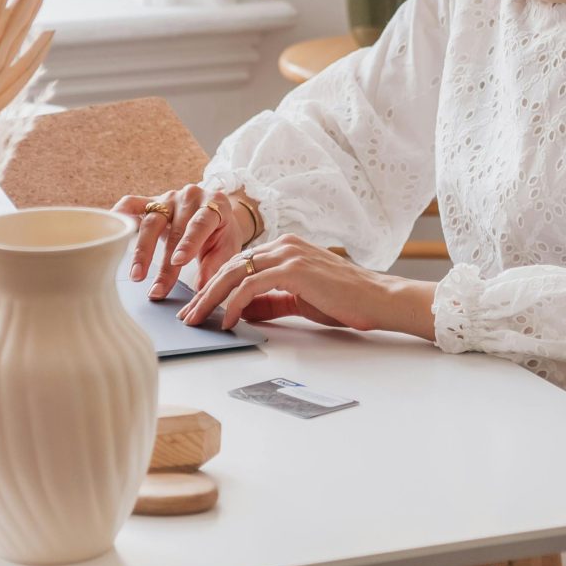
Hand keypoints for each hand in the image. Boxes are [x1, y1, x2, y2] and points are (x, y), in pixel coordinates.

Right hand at [114, 183, 256, 297]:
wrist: (217, 211)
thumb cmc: (222, 232)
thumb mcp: (227, 247)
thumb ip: (215, 265)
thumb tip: (201, 288)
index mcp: (215, 205)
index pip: (200, 223)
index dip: (189, 243)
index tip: (178, 262)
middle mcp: (191, 196)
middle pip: (173, 229)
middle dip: (163, 263)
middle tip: (157, 289)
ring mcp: (169, 197)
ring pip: (151, 221)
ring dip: (142, 250)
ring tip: (136, 276)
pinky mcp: (152, 200)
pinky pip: (132, 203)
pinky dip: (120, 214)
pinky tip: (110, 227)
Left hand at [176, 233, 436, 340]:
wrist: (377, 299)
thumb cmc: (345, 300)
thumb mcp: (300, 300)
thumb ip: (271, 302)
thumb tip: (243, 311)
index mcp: (285, 248)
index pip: (240, 264)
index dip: (215, 286)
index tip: (199, 306)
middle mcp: (283, 245)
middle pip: (230, 267)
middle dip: (204, 293)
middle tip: (187, 316)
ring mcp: (288, 255)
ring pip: (235, 274)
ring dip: (211, 298)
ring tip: (197, 319)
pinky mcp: (293, 270)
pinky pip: (251, 286)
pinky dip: (235, 303)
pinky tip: (228, 320)